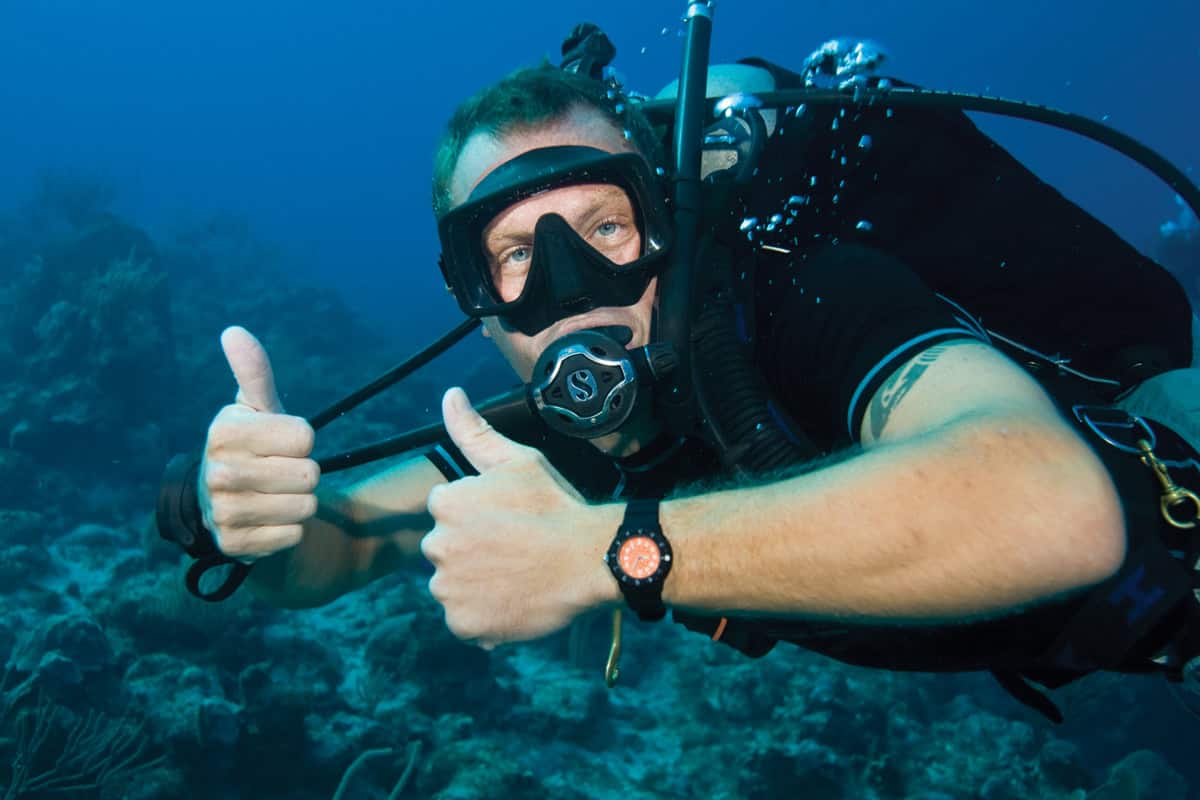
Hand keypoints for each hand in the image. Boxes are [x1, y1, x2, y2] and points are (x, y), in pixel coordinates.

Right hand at [198, 327, 319, 561]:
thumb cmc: (254, 446)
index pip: (305, 437)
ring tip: (275, 495)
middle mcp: (217, 471)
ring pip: (305, 507)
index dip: (301, 440)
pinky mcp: (233, 545)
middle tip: (280, 472)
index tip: (281, 443)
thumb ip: (254, 372)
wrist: (230, 504)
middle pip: (309, 474)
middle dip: (304, 473)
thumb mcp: (257, 408)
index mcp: (224, 431)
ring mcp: (222, 512)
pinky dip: (289, 530)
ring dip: (300, 503)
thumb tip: (233, 332)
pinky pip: (292, 536)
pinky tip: (268, 521)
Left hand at [421, 387, 619, 647]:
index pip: (449, 513)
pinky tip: (514, 603)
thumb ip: (474, 431)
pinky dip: (484, 618)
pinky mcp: (463, 624)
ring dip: (477, 586)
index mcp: (445, 502)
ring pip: (455, 587)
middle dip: (473, 552)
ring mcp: (448, 588)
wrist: (591, 559)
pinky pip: (465, 622)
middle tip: (517, 552)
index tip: (511, 523)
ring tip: (518, 579)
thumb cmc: (556, 506)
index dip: (481, 518)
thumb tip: (449, 395)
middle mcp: (436, 545)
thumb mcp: (517, 460)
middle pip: (448, 550)